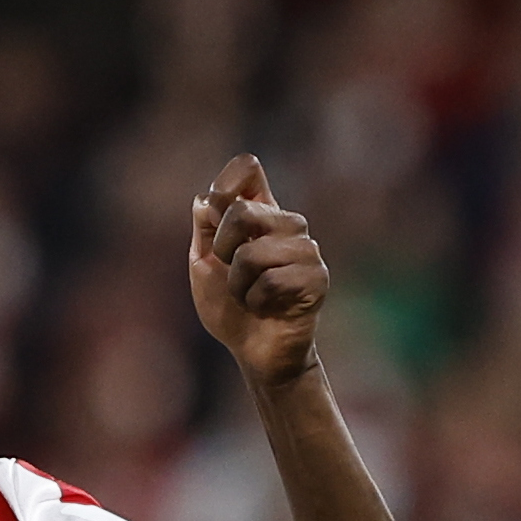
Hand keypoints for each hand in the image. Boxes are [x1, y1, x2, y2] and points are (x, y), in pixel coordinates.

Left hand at [189, 153, 328, 386]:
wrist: (254, 352)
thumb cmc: (230, 308)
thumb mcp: (204, 266)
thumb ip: (204, 230)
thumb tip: (205, 199)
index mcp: (260, 213)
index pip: (247, 168)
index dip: (224, 184)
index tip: (214, 213)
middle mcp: (286, 224)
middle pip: (241, 210)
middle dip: (222, 250)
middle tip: (233, 273)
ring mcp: (306, 249)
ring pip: (252, 253)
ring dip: (238, 285)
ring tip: (251, 296)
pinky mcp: (317, 278)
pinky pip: (270, 282)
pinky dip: (255, 302)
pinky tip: (268, 308)